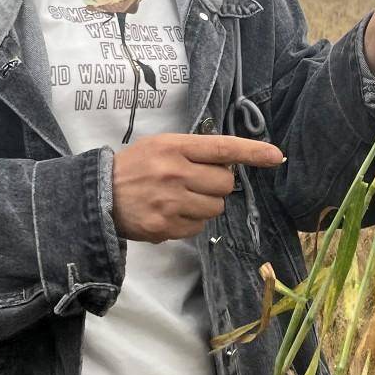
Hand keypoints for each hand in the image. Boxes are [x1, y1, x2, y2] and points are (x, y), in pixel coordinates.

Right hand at [112, 132, 285, 242]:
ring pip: (216, 208)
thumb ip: (194, 151)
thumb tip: (231, 161)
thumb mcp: (161, 145)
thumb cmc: (135, 166)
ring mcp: (171, 202)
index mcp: (175, 147)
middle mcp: (175, 172)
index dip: (253, 152)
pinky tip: (171, 214)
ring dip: (206, 205)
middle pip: (226, 183)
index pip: (222, 147)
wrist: (98, 194)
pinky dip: (191, 223)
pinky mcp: (166, 226)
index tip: (276, 156)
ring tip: (182, 199)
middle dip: (218, 185)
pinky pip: (198, 228)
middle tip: (197, 183)